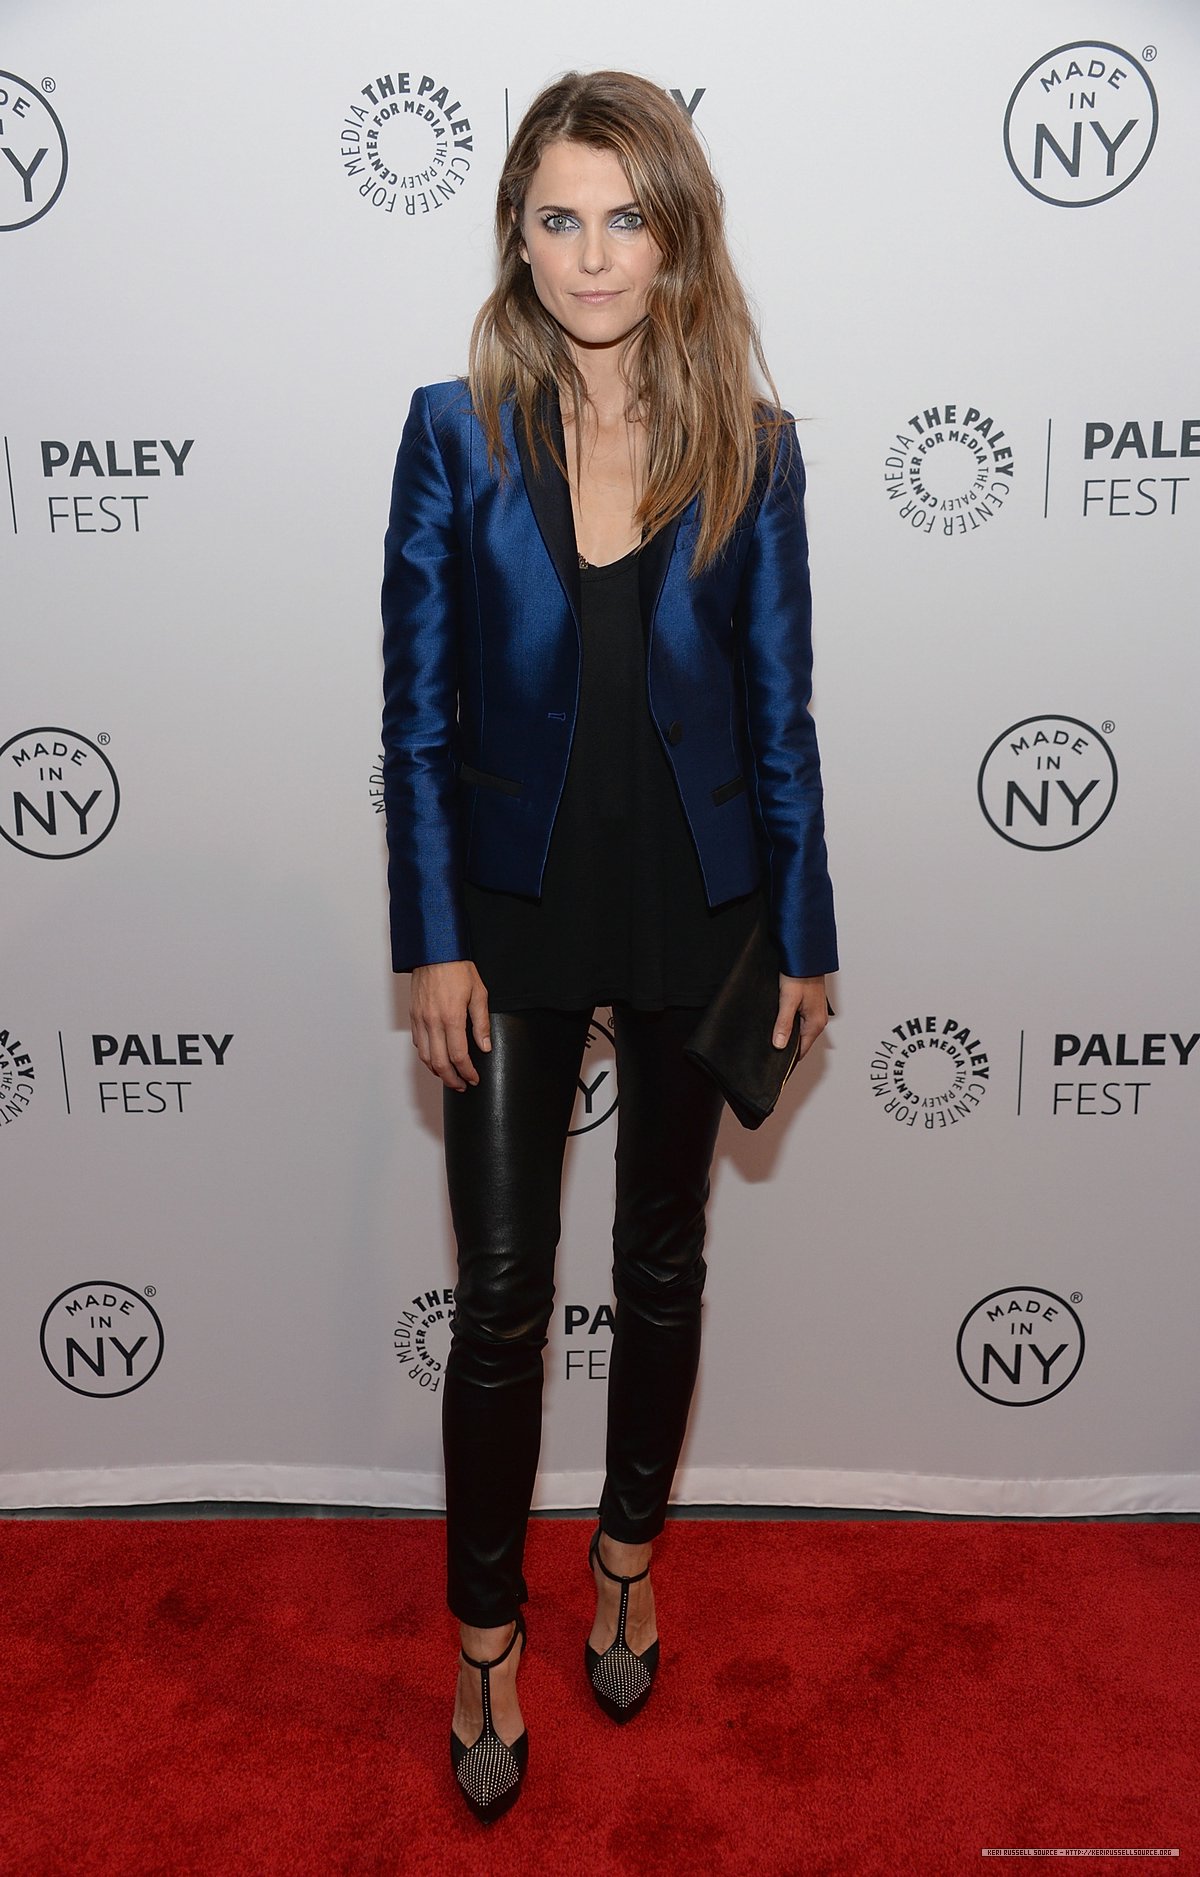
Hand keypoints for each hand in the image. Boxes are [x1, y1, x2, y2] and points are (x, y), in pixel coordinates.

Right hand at [410, 960, 490, 1090]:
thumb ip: (481, 1022)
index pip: (459, 1056)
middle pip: (439, 1063)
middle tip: (462, 1086)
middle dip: (451, 1079)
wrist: (434, 950)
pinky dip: (426, 1056)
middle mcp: (433, 1021)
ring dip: (437, 1072)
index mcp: (452, 1017)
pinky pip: (418, 1043)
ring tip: (450, 1077)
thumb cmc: (458, 967)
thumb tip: (484, 1046)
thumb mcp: (479, 993)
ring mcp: (421, 1019)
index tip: (474, 1079)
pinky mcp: (414, 1014)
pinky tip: (436, 1058)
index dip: (467, 1072)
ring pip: (425, 1056)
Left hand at [773, 974, 828, 1061]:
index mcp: (815, 1024)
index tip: (776, 1065)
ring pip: (800, 1032)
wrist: (806, 957)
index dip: (788, 1059)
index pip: (801, 1051)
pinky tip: (780, 1022)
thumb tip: (779, 1045)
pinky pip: (800, 1022)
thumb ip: (783, 1024)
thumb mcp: (787, 1000)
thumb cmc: (800, 975)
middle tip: (770, 1054)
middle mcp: (818, 1020)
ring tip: (774, 1038)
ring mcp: (815, 1013)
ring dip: (788, 1035)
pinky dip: (790, 1025)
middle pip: (801, 1043)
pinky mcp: (810, 1006)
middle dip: (787, 1049)